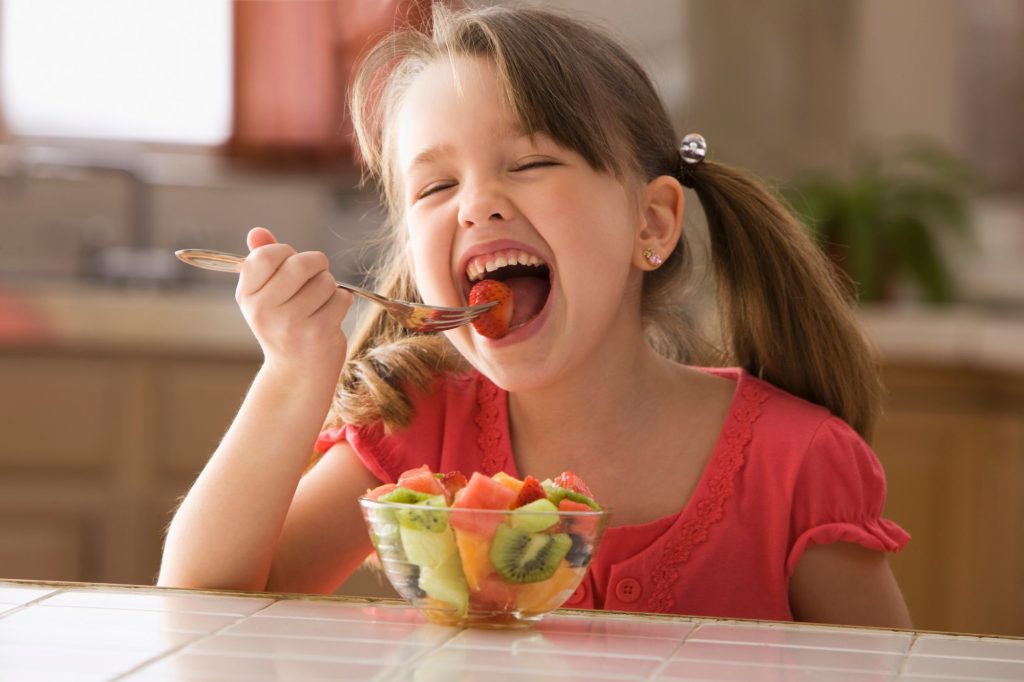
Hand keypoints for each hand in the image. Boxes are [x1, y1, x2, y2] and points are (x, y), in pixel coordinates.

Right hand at [236, 227, 351, 371]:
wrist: (297, 372)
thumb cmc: (285, 325)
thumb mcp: (266, 294)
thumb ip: (262, 260)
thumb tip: (257, 231)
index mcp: (247, 295)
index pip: (265, 255)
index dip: (286, 253)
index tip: (289, 267)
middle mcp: (264, 309)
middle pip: (301, 263)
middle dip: (316, 265)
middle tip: (315, 279)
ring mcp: (290, 323)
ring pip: (325, 280)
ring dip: (330, 287)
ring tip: (319, 304)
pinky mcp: (318, 333)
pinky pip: (342, 298)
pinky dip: (341, 302)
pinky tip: (330, 317)